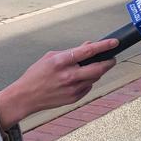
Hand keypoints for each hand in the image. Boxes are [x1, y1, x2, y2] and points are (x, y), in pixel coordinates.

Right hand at [0, 38, 118, 129]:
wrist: (26, 96)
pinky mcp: (74, 98)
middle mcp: (69, 75)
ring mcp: (73, 88)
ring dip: (97, 71)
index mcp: (62, 61)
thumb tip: (90, 45)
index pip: (88, 52)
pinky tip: (79, 79)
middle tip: (112, 58)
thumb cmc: (37, 74)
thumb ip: (72, 51)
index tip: (114, 42)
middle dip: (109, 62)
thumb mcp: (51, 56)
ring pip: (95, 78)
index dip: (104, 46)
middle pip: (98, 69)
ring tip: (90, 68)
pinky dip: (88, 81)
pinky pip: (88, 87)